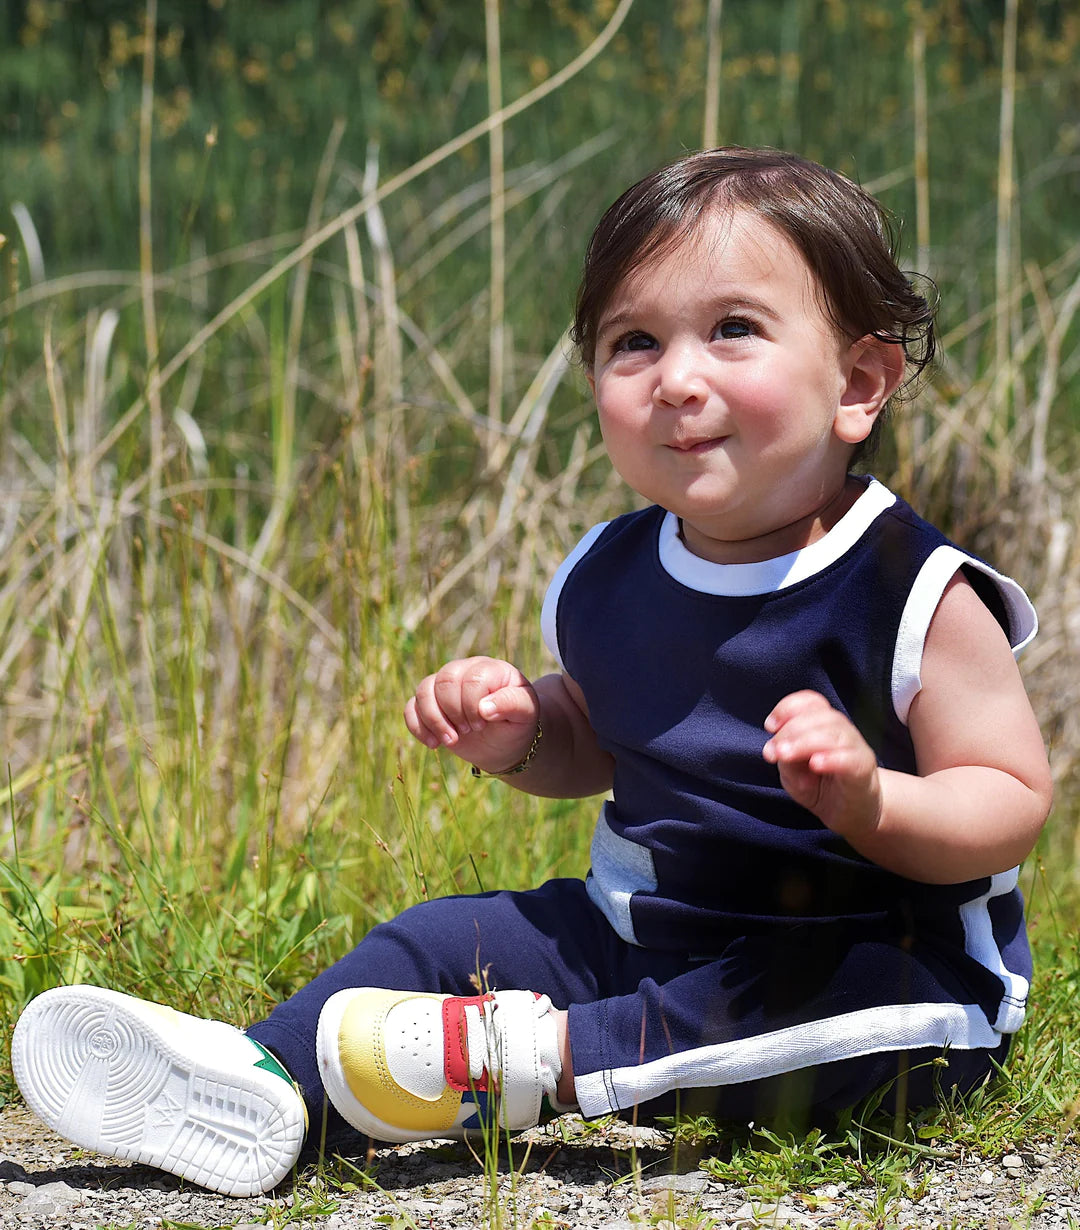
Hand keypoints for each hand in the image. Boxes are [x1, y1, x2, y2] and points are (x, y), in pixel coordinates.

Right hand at [404, 656, 540, 773]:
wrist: (505, 741)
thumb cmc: (518, 722)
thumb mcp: (525, 713)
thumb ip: (512, 704)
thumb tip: (485, 708)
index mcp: (489, 669)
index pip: (471, 679)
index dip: (471, 704)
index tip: (482, 724)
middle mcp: (464, 671)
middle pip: (444, 680)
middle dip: (452, 711)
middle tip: (467, 732)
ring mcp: (444, 686)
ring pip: (423, 691)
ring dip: (433, 720)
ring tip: (451, 741)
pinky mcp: (430, 704)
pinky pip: (411, 708)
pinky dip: (417, 727)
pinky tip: (434, 744)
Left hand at [762, 690, 881, 838]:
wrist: (849, 813)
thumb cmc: (819, 786)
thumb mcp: (792, 773)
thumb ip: (785, 759)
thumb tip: (778, 751)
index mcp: (823, 724)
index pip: (811, 701)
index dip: (788, 708)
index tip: (770, 726)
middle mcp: (841, 730)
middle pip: (820, 715)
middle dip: (791, 730)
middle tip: (774, 752)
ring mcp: (855, 748)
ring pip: (834, 733)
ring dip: (804, 742)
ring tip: (785, 755)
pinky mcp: (863, 768)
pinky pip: (850, 758)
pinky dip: (831, 758)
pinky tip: (815, 764)